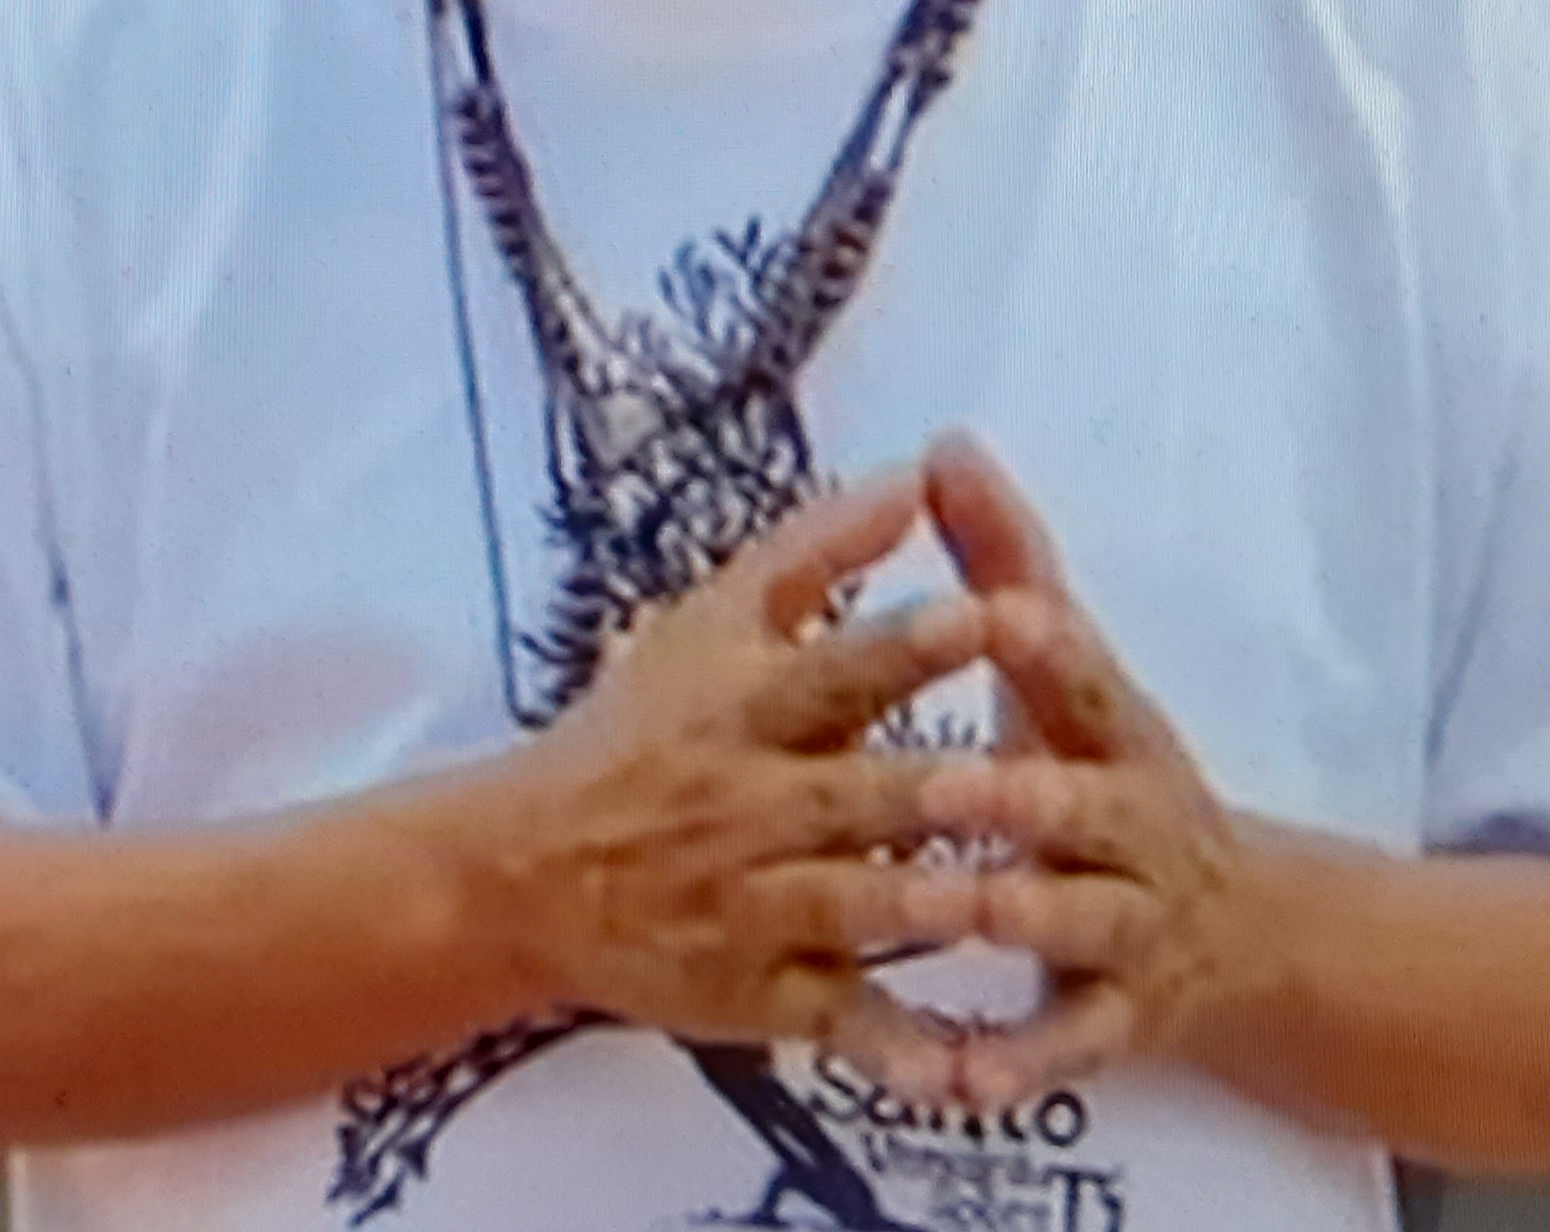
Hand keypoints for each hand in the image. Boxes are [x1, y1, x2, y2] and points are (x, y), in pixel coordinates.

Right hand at [474, 470, 991, 1093]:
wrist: (524, 872)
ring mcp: (759, 907)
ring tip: (1001, 909)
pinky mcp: (764, 996)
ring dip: (926, 911)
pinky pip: (841, 1026)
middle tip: (1026, 779)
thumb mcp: (710, 622)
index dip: (908, 646)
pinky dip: (900, 1053)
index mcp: (747, 708)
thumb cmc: (636, 729)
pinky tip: (966, 1076)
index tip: (982, 614)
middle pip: (856, 796)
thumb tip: (915, 473)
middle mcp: (753, 807)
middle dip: (935, 791)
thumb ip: (816, 548)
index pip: (835, 670)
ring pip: (853, 910)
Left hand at [914, 435, 1272, 1112]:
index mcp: (1114, 730)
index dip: (1053, 645)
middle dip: (1020, 794)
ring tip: (957, 909)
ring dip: (1021, 913)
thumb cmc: (1107, 773)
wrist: (1247, 933)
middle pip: (1085, 804)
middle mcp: (1136, 821)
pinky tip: (959, 1078)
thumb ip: (1001, 566)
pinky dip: (1018, 1062)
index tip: (1009, 610)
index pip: (1087, 678)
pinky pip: (1069, 1045)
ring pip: (1080, 918)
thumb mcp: (1066, 677)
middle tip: (947, 785)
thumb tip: (945, 442)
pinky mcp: (1121, 1018)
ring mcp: (1136, 923)